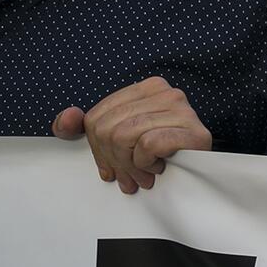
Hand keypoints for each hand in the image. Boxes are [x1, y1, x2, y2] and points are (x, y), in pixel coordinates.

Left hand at [51, 76, 211, 194]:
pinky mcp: (194, 132)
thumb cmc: (156, 155)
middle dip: (113, 160)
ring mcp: (184, 110)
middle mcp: (167, 92)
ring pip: (125, 136)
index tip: (111, 164)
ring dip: (130, 166)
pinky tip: (157, 167)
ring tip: (141, 175)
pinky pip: (149, 144)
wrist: (199, 178)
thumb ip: (83, 127)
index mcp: (148, 88)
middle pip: (108, 129)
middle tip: (126, 176)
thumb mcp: (116, 140)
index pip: (98, 117)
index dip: (97, 148)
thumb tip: (67, 119)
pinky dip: (146, 162)